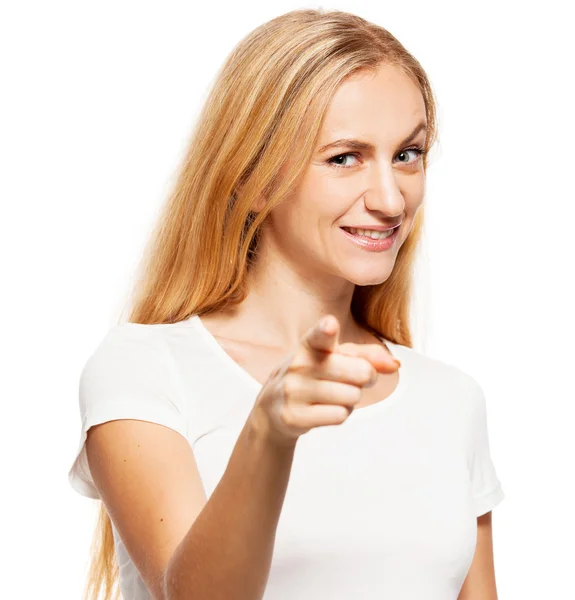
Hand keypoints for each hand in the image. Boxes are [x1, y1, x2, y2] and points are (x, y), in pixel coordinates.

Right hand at [250, 314, 400, 445]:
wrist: (273, 407)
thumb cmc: (312, 376)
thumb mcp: (335, 358)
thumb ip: (367, 356)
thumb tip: (395, 365)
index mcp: (310, 344)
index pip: (319, 335)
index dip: (326, 330)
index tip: (330, 326)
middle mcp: (299, 364)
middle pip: (359, 373)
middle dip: (365, 379)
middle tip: (352, 380)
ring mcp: (293, 391)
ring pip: (352, 397)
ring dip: (350, 400)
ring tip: (331, 395)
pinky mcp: (293, 416)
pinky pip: (339, 416)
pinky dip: (340, 414)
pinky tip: (323, 409)